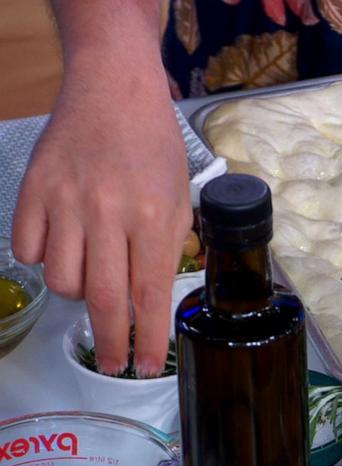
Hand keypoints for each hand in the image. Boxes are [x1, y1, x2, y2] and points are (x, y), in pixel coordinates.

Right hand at [12, 69, 189, 376]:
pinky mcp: (32, 192)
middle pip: (103, 300)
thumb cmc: (154, 146)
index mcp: (151, 218)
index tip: (145, 366)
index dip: (147, 339)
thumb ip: (168, 247)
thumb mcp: (178, 197)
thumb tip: (154, 299)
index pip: (149, 296)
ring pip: (61, 281)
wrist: (113, 89)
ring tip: (93, 279)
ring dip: (78, 294)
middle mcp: (107, 214)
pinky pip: (28, 251)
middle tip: (114, 364)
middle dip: (110, 342)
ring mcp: (65, 203)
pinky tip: (63, 247)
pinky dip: (44, 261)